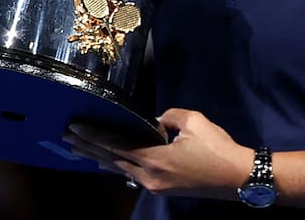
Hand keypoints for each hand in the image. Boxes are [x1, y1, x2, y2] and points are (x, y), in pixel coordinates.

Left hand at [64, 109, 251, 199]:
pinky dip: (116, 164)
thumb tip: (155, 123)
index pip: (116, 145)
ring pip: (120, 169)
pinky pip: (132, 174)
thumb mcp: (193, 122)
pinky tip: (107, 161)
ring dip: (99, 157)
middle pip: (111, 160)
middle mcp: (148, 177)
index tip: (74, 126)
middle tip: (66, 136)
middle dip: (88, 147)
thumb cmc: (217, 148)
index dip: (93, 135)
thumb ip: (169, 117)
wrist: (237, 177)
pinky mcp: (163, 188)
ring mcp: (155, 185)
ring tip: (78, 148)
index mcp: (154, 159)